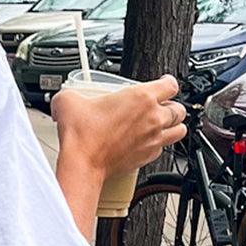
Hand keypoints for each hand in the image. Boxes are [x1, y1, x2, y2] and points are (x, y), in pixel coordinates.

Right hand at [50, 74, 187, 180]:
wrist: (82, 164)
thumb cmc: (81, 136)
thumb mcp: (68, 102)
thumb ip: (70, 94)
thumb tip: (65, 97)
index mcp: (141, 97)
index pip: (171, 85)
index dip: (168, 82)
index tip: (164, 83)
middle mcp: (153, 117)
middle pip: (179, 108)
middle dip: (172, 106)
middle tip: (160, 107)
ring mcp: (153, 138)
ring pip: (179, 130)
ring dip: (173, 126)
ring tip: (164, 125)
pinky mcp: (148, 157)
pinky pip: (163, 149)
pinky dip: (159, 145)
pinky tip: (147, 143)